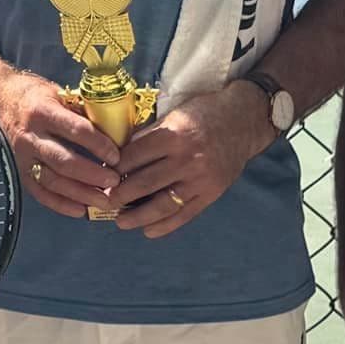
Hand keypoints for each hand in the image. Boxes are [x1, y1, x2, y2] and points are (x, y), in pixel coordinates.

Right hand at [0, 70, 120, 219]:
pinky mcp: (20, 170)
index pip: (76, 130)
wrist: (1, 97)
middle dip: (92, 174)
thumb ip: (82, 112)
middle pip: (64, 161)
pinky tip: (80, 210)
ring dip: (80, 193)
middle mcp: (30, 136)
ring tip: (103, 200)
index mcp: (43, 111)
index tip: (117, 156)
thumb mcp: (59, 93)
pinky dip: (60, 204)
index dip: (99, 145)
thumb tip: (116, 130)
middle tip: (114, 181)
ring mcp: (23, 156)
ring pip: (53, 181)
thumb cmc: (36, 95)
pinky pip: (40, 193)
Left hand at [105, 83, 271, 238]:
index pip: (133, 156)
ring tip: (121, 222)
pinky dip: (165, 225)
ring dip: (138, 216)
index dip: (113, 168)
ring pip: (163, 204)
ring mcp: (201, 179)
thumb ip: (149, 135)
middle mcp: (186, 159)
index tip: (100, 176)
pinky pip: (185, 214)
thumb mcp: (174, 115)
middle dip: (119, 195)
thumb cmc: (204, 113)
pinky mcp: (212, 193)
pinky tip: (149, 230)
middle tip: (103, 200)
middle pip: (144, 183)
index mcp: (172, 134)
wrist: (244, 120)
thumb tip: (119, 155)